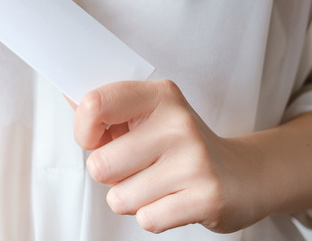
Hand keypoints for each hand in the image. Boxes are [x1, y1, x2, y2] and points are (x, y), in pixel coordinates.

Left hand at [73, 80, 263, 233]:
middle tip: (135, 167)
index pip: (95, 104)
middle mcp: (178, 124)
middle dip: (109, 175)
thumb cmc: (181, 145)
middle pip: (100, 164)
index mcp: (160, 95)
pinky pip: (146, 219)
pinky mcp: (206, 197)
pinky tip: (172, 199)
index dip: (83, 130)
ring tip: (156, 184)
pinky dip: (152, 215)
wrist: (243, 174)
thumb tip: (68, 92)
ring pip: (119, 197)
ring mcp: (194, 161)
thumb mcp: (149, 115)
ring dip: (130, 198)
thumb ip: (108, 109)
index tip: (95, 138)